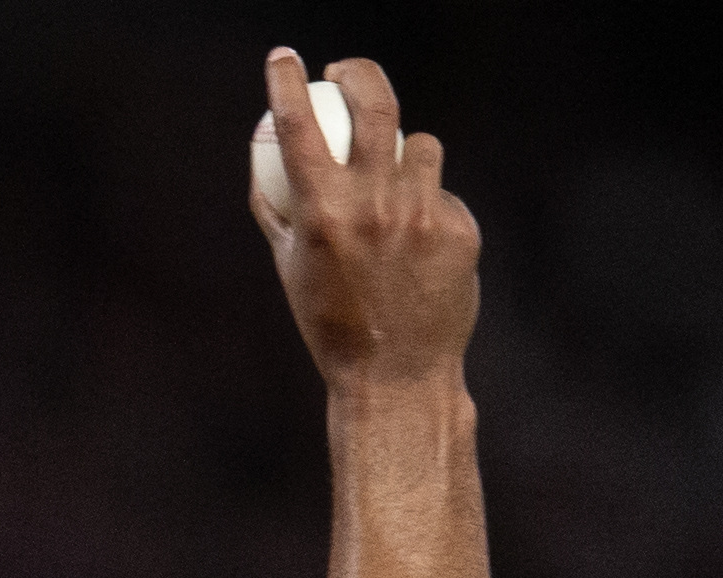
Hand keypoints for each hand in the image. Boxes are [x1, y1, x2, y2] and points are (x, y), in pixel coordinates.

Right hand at [253, 51, 480, 389]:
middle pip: (377, 104)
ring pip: (422, 145)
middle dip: (359, 73)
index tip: (283, 59)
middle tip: (347, 73)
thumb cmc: (331, 323)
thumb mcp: (290, 267)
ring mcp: (422, 214)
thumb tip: (264, 153)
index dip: (286, 82)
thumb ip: (276, 208)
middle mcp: (373, 206)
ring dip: (406, 155)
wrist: (394, 374)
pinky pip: (442, 193)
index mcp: (322, 214)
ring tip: (394, 194)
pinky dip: (427, 208)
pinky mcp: (459, 228)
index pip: (299, 127)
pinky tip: (418, 252)